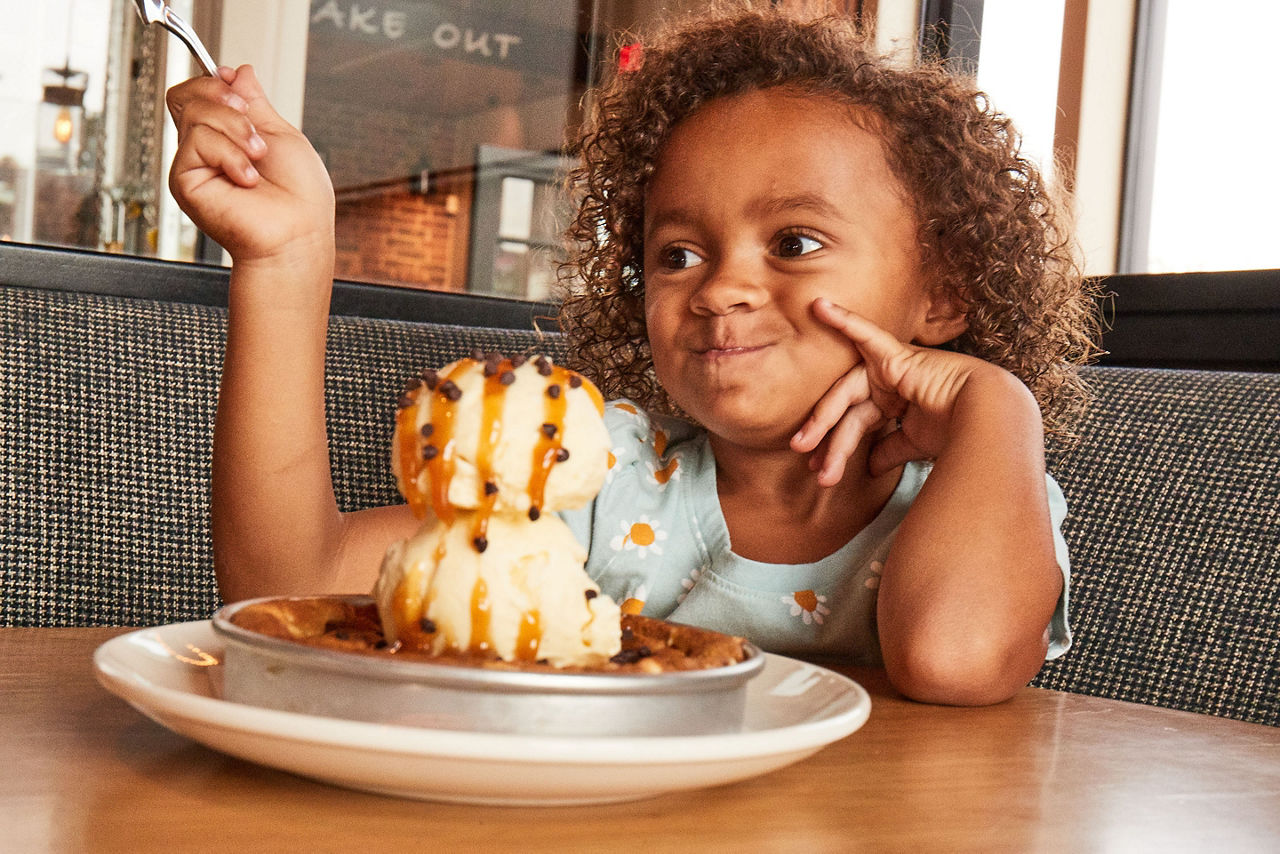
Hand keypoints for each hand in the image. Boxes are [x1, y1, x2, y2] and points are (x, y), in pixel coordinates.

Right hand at [166, 65, 333, 263]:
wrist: (297, 234)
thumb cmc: (300, 198)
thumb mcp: (281, 134)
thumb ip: (254, 102)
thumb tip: (238, 72)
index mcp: (228, 137)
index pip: (201, 92)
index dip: (217, 83)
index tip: (243, 92)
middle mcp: (207, 149)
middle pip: (187, 94)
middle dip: (224, 97)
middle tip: (252, 124)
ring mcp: (194, 164)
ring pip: (195, 111)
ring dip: (237, 129)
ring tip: (257, 157)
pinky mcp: (184, 180)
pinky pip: (197, 139)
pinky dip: (229, 153)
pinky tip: (245, 178)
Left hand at [791, 297, 995, 484]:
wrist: (986, 419)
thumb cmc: (957, 430)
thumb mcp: (912, 444)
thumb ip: (888, 451)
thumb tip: (868, 468)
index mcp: (893, 404)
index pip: (857, 425)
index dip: (838, 449)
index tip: (820, 472)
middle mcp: (887, 384)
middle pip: (848, 413)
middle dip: (827, 440)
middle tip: (807, 466)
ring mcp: (889, 368)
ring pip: (847, 395)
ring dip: (825, 420)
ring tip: (805, 448)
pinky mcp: (894, 355)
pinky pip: (865, 334)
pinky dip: (844, 319)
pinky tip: (819, 307)